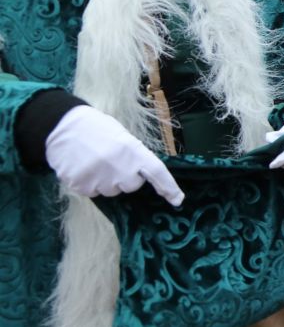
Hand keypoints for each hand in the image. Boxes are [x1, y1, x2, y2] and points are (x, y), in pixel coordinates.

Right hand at [45, 105, 183, 206]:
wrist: (63, 126)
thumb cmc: (97, 129)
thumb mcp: (122, 136)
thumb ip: (135, 156)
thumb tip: (144, 175)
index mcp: (133, 150)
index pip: (157, 172)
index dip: (169, 187)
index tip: (178, 200)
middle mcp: (119, 167)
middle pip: (132, 185)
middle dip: (126, 177)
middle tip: (112, 161)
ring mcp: (99, 178)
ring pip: (111, 191)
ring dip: (106, 181)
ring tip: (94, 161)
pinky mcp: (81, 186)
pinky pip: (92, 193)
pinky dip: (89, 183)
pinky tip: (83, 167)